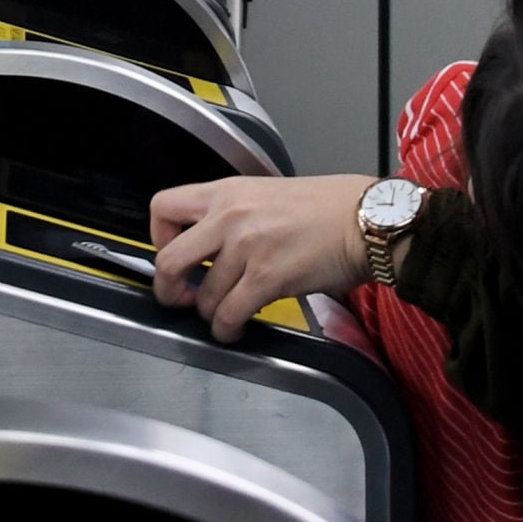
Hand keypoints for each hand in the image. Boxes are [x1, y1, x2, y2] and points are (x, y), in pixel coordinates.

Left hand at [148, 173, 372, 342]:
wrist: (365, 219)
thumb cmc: (328, 207)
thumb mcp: (268, 194)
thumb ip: (234, 215)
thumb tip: (213, 247)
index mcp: (226, 192)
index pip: (162, 207)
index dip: (158, 237)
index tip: (172, 253)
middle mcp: (229, 217)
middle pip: (168, 261)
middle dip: (168, 289)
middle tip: (181, 298)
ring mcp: (246, 248)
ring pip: (203, 296)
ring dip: (210, 314)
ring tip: (225, 315)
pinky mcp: (267, 277)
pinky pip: (229, 314)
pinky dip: (228, 329)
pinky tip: (236, 329)